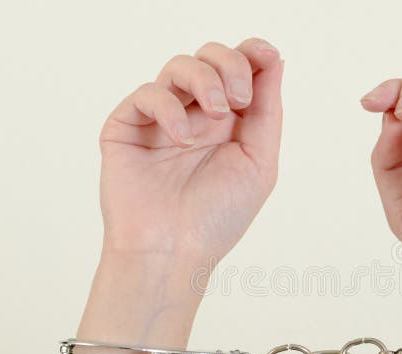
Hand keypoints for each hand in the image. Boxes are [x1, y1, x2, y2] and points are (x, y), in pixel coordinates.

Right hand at [98, 38, 283, 265]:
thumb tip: (274, 61)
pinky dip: (170, 108)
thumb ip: (267, 111)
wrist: (173, 253)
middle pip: (211, 57)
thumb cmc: (217, 218)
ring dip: (205, 80)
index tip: (266, 55)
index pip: (240, 69)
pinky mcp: (127, 126)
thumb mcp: (259, 162)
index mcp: (230, 123)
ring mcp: (161, 120)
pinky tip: (182, 139)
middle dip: (230, 65)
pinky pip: (148, 94)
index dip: (252, 53)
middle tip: (238, 99)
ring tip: (216, 114)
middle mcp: (196, 116)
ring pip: (179, 66)